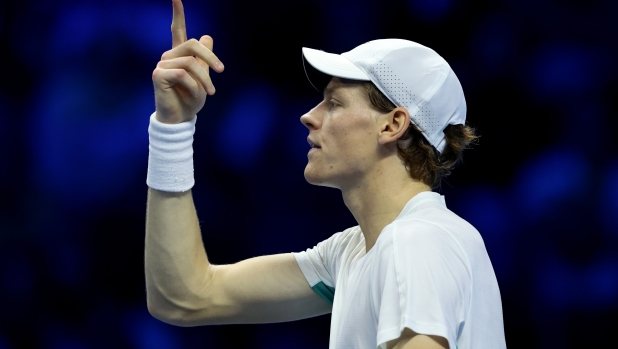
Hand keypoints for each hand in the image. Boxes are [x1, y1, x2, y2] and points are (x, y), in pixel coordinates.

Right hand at [152, 0, 223, 123]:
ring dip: (204, 79)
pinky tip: (193, 95)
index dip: (178, 14)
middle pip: (193, 44)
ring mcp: (162, 65)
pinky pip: (183, 74)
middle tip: (221, 71)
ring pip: (191, 62)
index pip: (178, 30)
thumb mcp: (203, 77)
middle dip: (211, 57)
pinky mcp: (158, 75)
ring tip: (209, 92)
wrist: (181, 119)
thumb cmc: (191, 99)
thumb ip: (204, 58)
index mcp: (179, 55)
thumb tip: (207, 36)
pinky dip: (193, 86)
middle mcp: (168, 56)